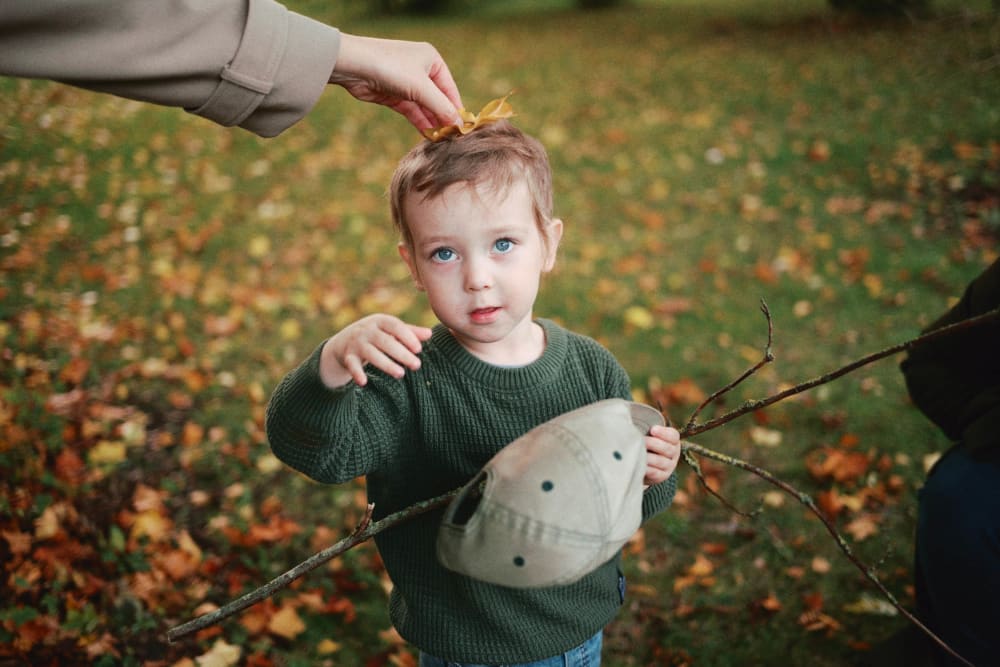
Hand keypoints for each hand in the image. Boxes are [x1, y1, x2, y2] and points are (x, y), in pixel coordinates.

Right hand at [320, 314, 432, 387]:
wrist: (344, 341)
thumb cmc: (376, 335)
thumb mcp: (391, 331)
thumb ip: (410, 332)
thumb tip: (430, 334)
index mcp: (380, 321)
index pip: (395, 326)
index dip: (407, 336)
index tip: (419, 349)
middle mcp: (367, 330)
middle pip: (385, 341)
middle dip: (401, 354)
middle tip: (417, 365)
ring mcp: (356, 343)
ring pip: (371, 354)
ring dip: (386, 364)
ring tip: (400, 374)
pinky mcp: (348, 357)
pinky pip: (352, 365)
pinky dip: (356, 373)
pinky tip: (364, 382)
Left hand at [329, 33, 462, 131]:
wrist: (354, 65)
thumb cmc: (391, 68)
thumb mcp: (421, 88)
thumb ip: (441, 107)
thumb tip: (459, 124)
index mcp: (431, 60)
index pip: (450, 88)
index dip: (456, 108)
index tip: (463, 128)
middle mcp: (420, 70)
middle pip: (437, 98)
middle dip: (443, 117)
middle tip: (452, 138)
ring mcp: (406, 83)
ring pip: (424, 106)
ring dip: (432, 122)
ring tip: (441, 140)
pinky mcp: (394, 95)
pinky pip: (411, 111)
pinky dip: (419, 122)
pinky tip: (428, 135)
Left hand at [643, 424, 680, 486]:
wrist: (644, 463)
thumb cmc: (644, 441)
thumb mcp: (646, 432)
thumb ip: (642, 423)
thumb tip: (623, 409)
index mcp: (672, 440)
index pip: (673, 435)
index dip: (664, 433)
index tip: (652, 429)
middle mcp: (674, 453)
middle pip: (668, 449)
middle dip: (654, 444)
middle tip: (642, 441)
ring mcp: (669, 466)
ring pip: (662, 462)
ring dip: (649, 457)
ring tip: (639, 453)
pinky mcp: (662, 477)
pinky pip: (656, 473)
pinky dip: (648, 469)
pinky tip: (640, 465)